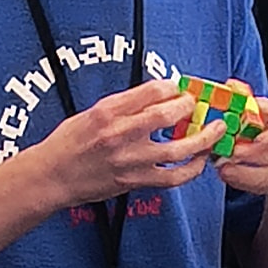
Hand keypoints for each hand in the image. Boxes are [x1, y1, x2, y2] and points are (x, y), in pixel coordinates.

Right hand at [25, 80, 223, 219]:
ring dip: (202, 139)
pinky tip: (199, 162)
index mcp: (108, 111)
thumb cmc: (69, 144)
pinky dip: (191, 170)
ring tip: (214, 132)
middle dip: (189, 107)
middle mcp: (120, 134)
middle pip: (167, 115)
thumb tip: (156, 96)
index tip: (177, 88)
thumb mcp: (91, 112)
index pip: (151, 90)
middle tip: (197, 105)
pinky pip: (172, 178)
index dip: (172, 86)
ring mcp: (130, 160)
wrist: (53, 177)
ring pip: (177, 149)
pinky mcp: (135, 181)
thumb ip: (124, 105)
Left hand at [211, 93, 267, 199]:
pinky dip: (243, 182)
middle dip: (247, 155)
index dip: (259, 138)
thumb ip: (254, 101)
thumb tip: (232, 87)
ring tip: (222, 166)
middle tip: (225, 153)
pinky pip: (263, 187)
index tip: (238, 138)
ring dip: (241, 172)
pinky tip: (229, 175)